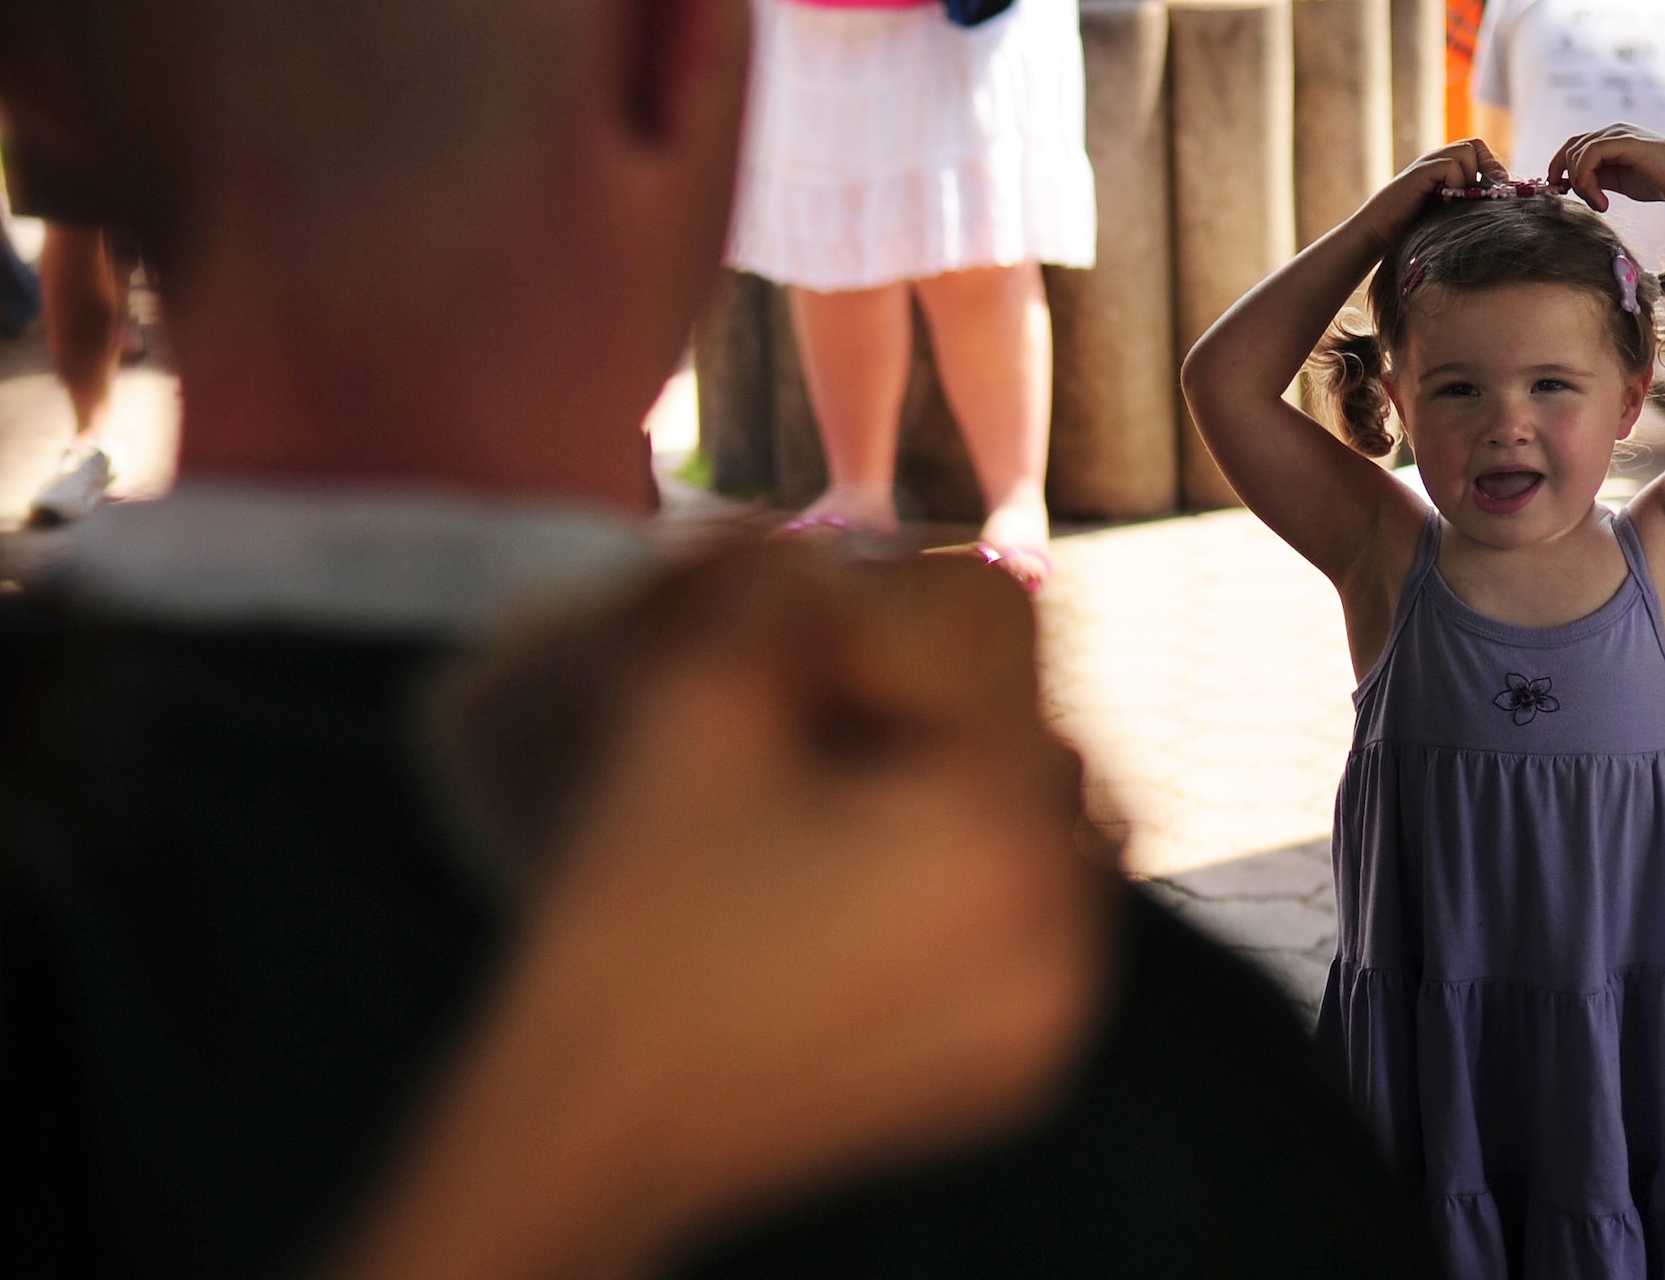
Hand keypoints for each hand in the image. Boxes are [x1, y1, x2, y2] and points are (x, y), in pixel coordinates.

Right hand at [335, 545, 1113, 1279]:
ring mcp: (1053, 1010)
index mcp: (998, 828)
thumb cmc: (634, 910)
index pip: (999, 619)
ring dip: (970, 773)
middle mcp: (1067, 927)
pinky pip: (1042, 917)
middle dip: (944, 687)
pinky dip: (980, 872)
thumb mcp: (696, 701)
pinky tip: (876, 874)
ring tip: (854, 794)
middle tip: (831, 713)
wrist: (597, 1124)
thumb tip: (843, 541)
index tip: (812, 646)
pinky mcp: (1020, 1064)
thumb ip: (783, 580)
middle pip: (1039, 714)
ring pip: (1052, 815)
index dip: (896, 600)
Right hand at [1357, 138, 1509, 246]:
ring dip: (1470, 177)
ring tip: (1458, 201)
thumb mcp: (1448, 212)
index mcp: (1444, 166)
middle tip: (1482, 195)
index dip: (1492, 169)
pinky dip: (1455, 184)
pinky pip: (1451, 166)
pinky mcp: (1420, 172)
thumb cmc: (1411, 229)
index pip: (1479, 151)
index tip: (1495, 194)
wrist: (1376, 234)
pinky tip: (1444, 204)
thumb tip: (1500, 198)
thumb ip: (1467, 200)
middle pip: (1475, 144)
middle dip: (1486, 169)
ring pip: (1466, 150)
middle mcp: (1436, 159)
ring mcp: (1427, 163)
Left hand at [1548, 124, 1664, 212]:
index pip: (1572, 146)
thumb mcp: (1618, 181)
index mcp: (1611, 139)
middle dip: (1566, 177)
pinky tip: (1601, 199)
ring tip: (1601, 204)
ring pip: (1578, 153)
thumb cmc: (1660, 183)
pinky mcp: (1627, 142)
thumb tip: (1570, 183)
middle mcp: (1614, 131)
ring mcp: (1620, 134)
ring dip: (1582, 185)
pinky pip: (1590, 154)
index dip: (1559, 168)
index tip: (1560, 193)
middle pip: (1570, 148)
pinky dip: (1587, 179)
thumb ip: (1596, 178)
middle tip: (1585, 202)